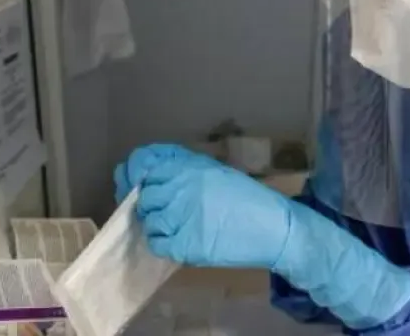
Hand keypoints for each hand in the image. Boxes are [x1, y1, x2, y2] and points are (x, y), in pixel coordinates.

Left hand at [115, 144, 293, 268]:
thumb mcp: (218, 171)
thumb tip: (152, 169)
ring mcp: (179, 218)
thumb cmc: (250, 198)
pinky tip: (179, 239)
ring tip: (179, 225)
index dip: (134, 171)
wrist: (275, 228)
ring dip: (159, 223)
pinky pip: (156, 243)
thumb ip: (186, 167)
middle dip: (151, 201)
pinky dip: (163, 242)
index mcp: (190, 168)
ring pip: (148, 220)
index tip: (136, 180)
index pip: (143, 163)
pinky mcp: (183, 245)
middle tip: (166, 208)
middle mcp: (179, 189)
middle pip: (144, 195)